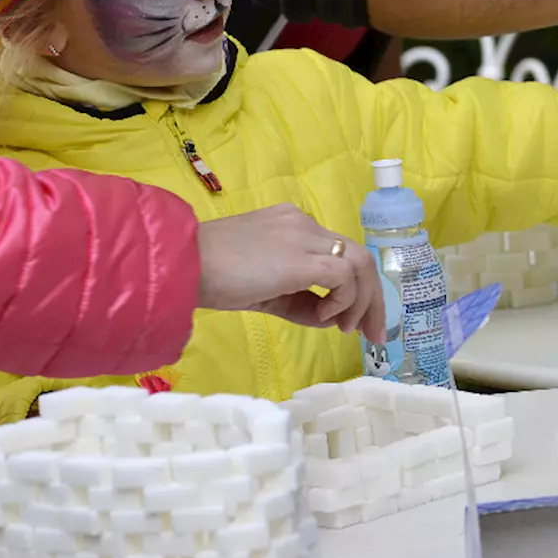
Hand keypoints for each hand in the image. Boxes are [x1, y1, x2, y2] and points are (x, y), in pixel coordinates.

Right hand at [197, 204, 385, 343]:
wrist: (183, 267)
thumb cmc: (212, 278)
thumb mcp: (263, 290)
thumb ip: (299, 299)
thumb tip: (329, 318)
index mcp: (293, 225)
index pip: (340, 254)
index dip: (356, 288)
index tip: (355, 321)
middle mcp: (304, 223)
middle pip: (359, 256)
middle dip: (372, 298)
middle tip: (373, 334)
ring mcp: (304, 235)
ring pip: (359, 263)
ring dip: (361, 301)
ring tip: (346, 329)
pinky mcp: (301, 256)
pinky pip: (343, 275)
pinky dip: (343, 300)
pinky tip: (324, 316)